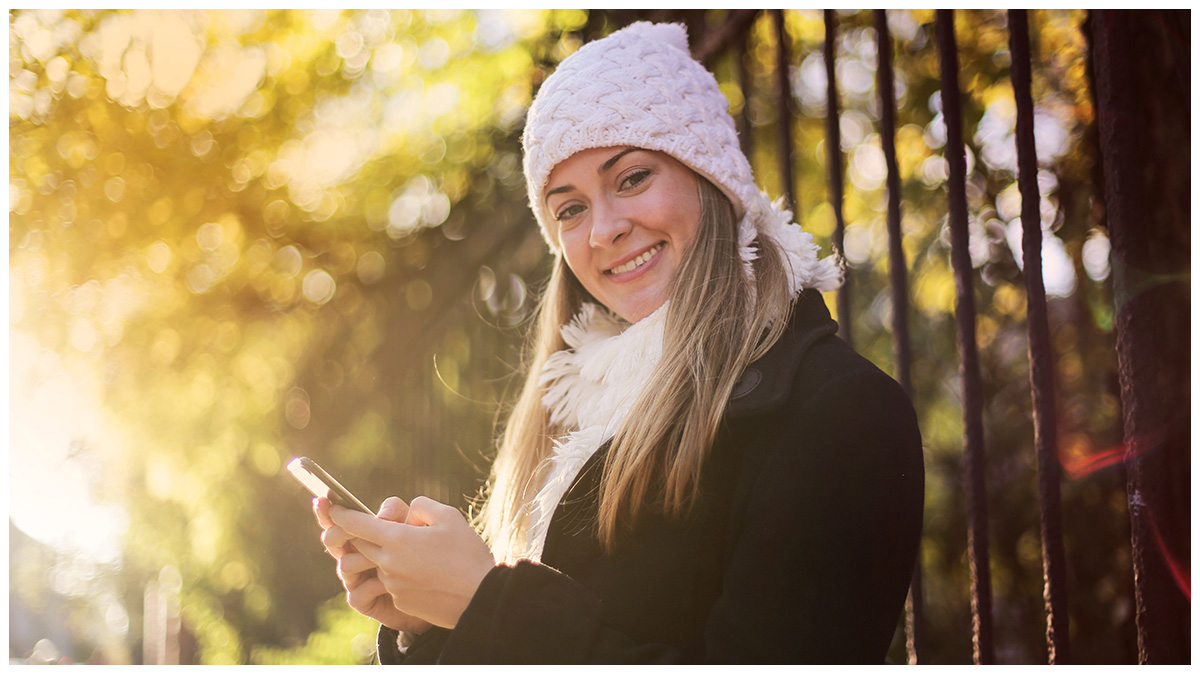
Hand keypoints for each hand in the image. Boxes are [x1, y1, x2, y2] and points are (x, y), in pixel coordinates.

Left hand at [330, 496, 496, 629]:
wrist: (480, 599)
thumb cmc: (468, 555)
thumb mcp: (450, 518)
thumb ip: (421, 506)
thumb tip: (407, 512)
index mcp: (397, 539)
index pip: (356, 524)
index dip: (341, 514)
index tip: (332, 508)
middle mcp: (388, 563)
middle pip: (360, 545)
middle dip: (363, 535)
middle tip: (376, 527)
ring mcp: (392, 585)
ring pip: (378, 564)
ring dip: (387, 555)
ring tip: (416, 553)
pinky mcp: (400, 601)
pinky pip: (392, 583)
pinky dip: (401, 575)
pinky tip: (427, 574)